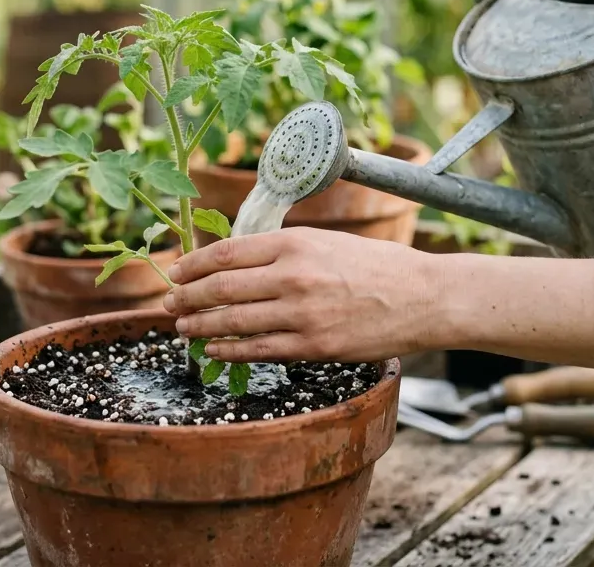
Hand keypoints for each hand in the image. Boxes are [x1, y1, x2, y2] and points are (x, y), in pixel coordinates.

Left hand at [163, 228, 444, 363]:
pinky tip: (215, 350)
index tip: (175, 273)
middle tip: (169, 304)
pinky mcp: (315, 345)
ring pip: (233, 321)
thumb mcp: (327, 242)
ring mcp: (302, 313)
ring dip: (201, 326)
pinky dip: (230, 350)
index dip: (192, 265)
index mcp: (295, 242)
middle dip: (186, 298)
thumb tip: (237, 261)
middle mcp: (293, 275)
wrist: (424, 297)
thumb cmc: (377, 267)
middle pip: (221, 287)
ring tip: (184, 329)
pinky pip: (259, 350)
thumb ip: (284, 251)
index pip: (226, 253)